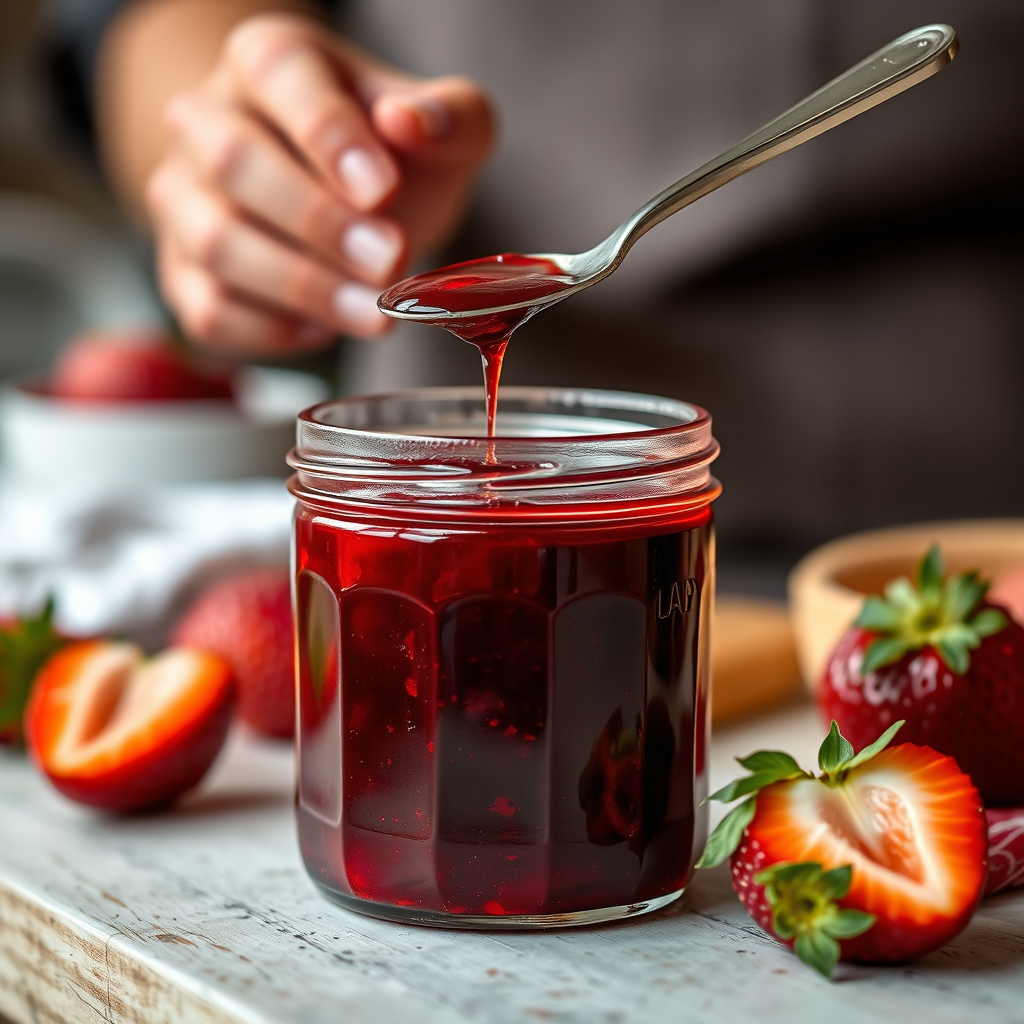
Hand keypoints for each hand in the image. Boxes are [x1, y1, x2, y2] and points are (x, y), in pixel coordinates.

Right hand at [146, 14, 493, 353]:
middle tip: (389, 259)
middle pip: (234, 162)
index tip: (384, 190)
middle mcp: (205, 119)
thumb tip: (412, 121)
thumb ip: (452, 116)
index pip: (279, 74)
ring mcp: (183, 198)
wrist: (355, 204)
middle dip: (318, 221)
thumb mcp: (445, 126)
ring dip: (302, 287)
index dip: (331, 137)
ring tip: (374, 313)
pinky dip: (271, 330)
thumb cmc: (392, 157)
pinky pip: (209, 310)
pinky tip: (326, 328)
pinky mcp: (183, 272)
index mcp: (266, 58)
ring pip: (216, 243)